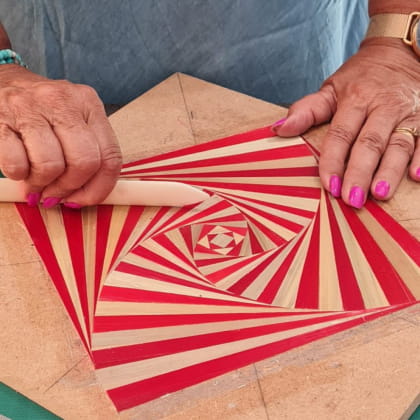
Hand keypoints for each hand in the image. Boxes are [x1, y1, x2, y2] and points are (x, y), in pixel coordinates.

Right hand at [0, 64, 121, 207]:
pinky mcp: (0, 118)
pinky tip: (19, 168)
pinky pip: (17, 164)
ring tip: (35, 182)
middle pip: (85, 162)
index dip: (99, 188)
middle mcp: (64, 101)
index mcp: (89, 104)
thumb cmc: (42, 110)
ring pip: (51, 166)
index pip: (110, 156)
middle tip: (55, 194)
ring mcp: (30, 107)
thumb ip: (87, 152)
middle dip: (70, 187)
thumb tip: (86, 196)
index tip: (83, 199)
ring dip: (42, 184)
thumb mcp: (73, 121)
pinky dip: (18, 175)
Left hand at [272, 38, 419, 207]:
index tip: (328, 185)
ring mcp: (405, 113)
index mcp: (354, 100)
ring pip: (399, 144)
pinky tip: (417, 175)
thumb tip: (278, 129)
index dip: (333, 160)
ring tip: (379, 194)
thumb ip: (306, 111)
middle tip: (352, 199)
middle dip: (360, 172)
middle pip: (369, 142)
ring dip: (390, 170)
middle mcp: (381, 107)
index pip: (340, 134)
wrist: (397, 54)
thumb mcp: (330, 89)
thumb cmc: (358, 79)